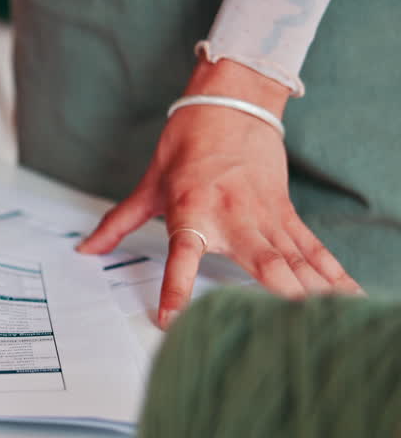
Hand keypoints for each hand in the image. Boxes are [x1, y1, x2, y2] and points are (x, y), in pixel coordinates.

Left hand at [78, 59, 361, 327]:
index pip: (181, 258)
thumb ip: (117, 224)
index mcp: (193, 212)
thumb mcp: (148, 186)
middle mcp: (234, 218)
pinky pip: (313, 250)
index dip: (176, 290)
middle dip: (281, 299)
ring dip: (315, 294)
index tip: (170, 320)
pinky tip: (351, 298)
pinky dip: (333, 275)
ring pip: (296, 262)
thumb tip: (85, 251)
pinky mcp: (286, 214)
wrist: (229, 104)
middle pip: (263, 264)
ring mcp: (266, 217)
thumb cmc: (185, 145)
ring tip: (332, 326)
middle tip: (290, 332)